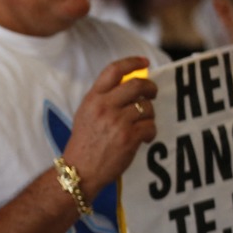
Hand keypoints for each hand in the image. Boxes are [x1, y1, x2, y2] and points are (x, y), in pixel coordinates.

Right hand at [62, 56, 157, 200]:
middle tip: (152, 93)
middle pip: (137, 85)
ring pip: (147, 107)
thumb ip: (103, 99)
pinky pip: (151, 126)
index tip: (144, 62)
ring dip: (149, 115)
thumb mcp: (86, 114)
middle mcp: (104, 107)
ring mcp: (117, 122)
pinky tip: (143, 138)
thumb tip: (129, 85)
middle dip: (150, 88)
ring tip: (142, 125)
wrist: (79, 170)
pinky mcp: (129, 137)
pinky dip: (150, 133)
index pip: (114, 70)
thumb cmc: (84, 143)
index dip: (132, 62)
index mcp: (92, 99)